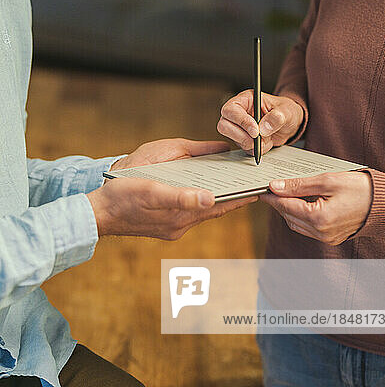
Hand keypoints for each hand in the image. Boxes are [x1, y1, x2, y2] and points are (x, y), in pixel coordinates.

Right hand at [87, 138, 257, 239]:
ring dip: (218, 199)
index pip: (219, 207)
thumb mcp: (152, 192)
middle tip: (252, 186)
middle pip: (214, 209)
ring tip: (234, 187)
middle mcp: (180, 224)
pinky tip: (201, 192)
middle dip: (233, 199)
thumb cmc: (122, 198)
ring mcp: (171, 225)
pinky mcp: (162, 222)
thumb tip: (210, 197)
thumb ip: (181, 197)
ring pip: (202, 210)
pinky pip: (189, 210)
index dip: (239, 199)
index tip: (260, 190)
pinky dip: (201, 201)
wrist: (97, 213)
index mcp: (181, 217)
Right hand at [217, 90, 303, 154]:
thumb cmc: (286, 111)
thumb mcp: (287, 111)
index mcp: (246, 100)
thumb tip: (264, 127)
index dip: (241, 121)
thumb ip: (277, 117)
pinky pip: (243, 148)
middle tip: (257, 139)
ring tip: (266, 139)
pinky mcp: (243, 139)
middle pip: (224, 125)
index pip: (231, 109)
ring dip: (250, 143)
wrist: (289, 124)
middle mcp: (239, 113)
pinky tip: (266, 143)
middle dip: (241, 136)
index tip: (255, 131)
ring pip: (232, 139)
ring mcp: (239, 127)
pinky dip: (255, 149)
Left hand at [262, 171, 372, 245]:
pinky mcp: (330, 238)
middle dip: (278, 202)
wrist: (383, 203)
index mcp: (319, 218)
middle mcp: (321, 233)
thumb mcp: (327, 180)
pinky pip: (307, 228)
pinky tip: (300, 202)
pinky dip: (299, 216)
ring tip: (284, 193)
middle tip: (271, 188)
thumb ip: (298, 185)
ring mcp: (326, 238)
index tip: (261, 188)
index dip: (271, 196)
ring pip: (295, 224)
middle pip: (288, 216)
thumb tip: (275, 186)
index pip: (285, 206)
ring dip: (288, 210)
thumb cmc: (359, 189)